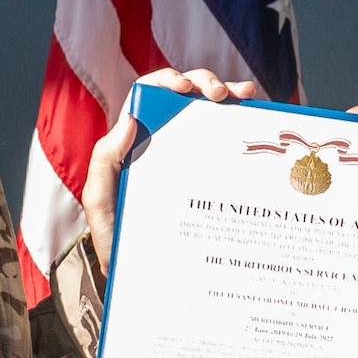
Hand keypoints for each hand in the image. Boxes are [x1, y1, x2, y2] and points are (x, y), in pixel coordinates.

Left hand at [83, 67, 262, 273]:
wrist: (146, 276)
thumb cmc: (118, 237)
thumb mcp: (101, 201)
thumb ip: (105, 161)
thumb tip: (130, 118)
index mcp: (136, 141)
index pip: (150, 96)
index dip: (166, 81)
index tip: (182, 88)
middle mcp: (166, 140)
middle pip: (185, 95)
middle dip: (203, 82)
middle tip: (219, 94)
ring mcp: (192, 153)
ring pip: (211, 110)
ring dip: (229, 92)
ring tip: (242, 96)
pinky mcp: (214, 171)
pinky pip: (230, 139)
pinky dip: (245, 119)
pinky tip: (256, 114)